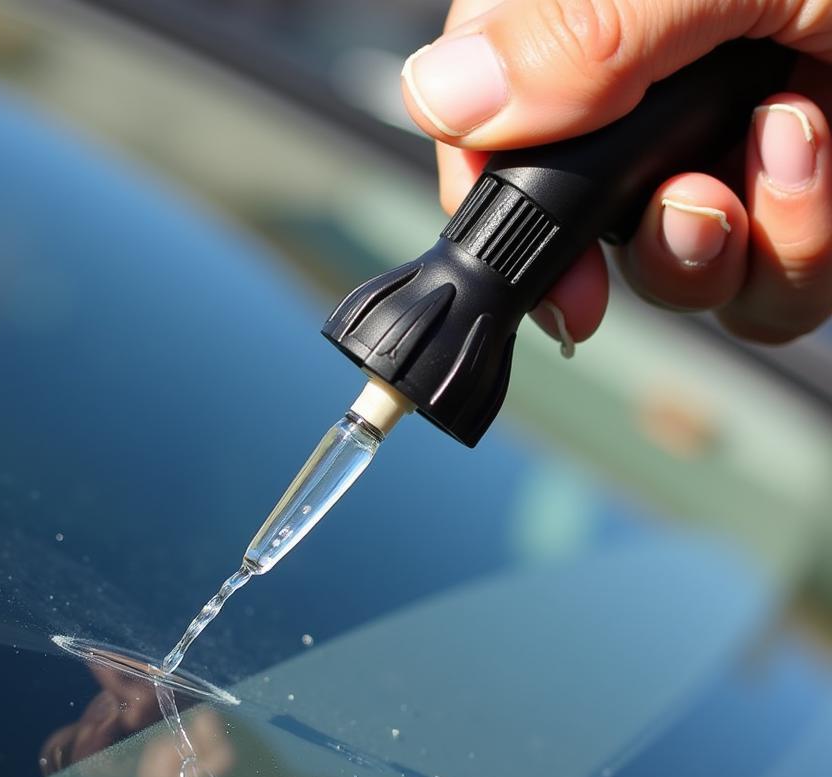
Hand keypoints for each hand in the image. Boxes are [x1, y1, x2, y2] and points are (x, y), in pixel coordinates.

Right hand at [401, 0, 831, 347]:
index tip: (535, 268)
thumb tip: (440, 95)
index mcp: (609, 12)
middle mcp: (659, 86)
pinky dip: (799, 254)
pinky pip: (765, 289)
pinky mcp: (803, 202)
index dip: (493, 201)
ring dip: (730, 247)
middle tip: (697, 202)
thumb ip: (587, 24)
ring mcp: (731, 147)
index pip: (491, 115)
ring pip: (675, 271)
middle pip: (580, 219)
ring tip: (800, 144)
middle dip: (641, 239)